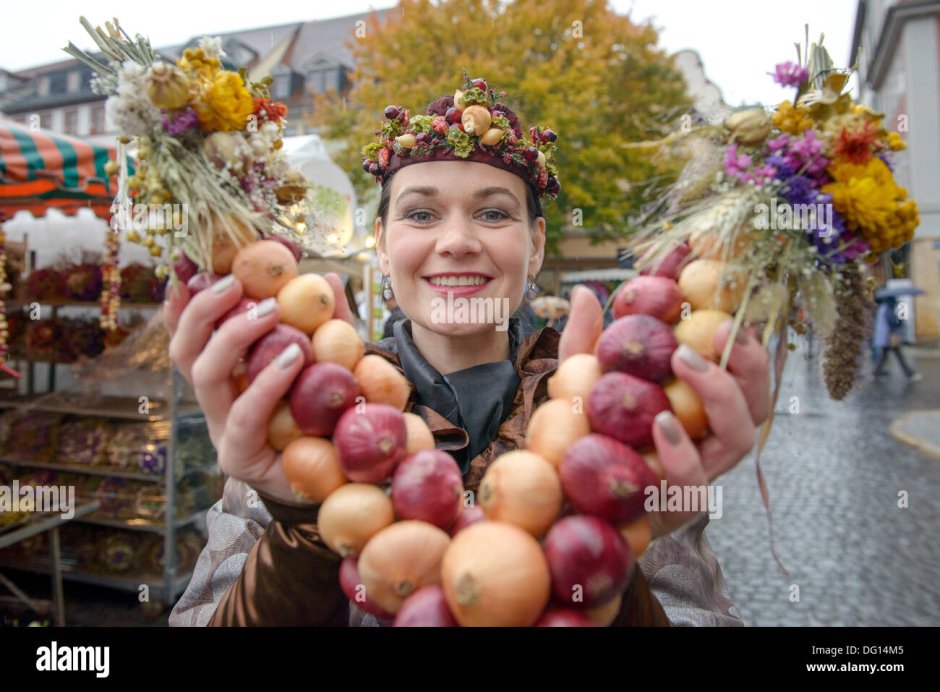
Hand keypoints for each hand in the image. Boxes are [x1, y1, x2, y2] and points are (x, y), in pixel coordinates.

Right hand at [165, 271, 353, 502]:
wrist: (345, 476)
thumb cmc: (332, 414)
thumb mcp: (334, 361)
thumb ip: (330, 324)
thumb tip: (330, 278)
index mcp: (228, 374)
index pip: (192, 335)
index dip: (184, 304)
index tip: (192, 269)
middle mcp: (216, 400)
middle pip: (185, 350)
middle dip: (203, 311)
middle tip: (236, 283)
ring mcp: (222, 429)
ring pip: (205, 377)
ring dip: (233, 337)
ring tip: (270, 312)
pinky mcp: (239, 456)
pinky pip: (243, 415)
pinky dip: (266, 382)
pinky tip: (293, 358)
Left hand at [558, 285, 770, 538]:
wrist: (562, 500)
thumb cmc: (583, 435)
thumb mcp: (578, 383)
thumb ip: (584, 343)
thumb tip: (582, 292)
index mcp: (700, 404)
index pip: (743, 368)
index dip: (746, 337)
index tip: (726, 304)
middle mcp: (710, 436)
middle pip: (758, 399)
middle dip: (749, 360)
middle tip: (716, 328)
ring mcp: (700, 471)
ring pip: (742, 436)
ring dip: (720, 393)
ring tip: (685, 361)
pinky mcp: (678, 506)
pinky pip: (696, 483)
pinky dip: (683, 451)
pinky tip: (663, 423)